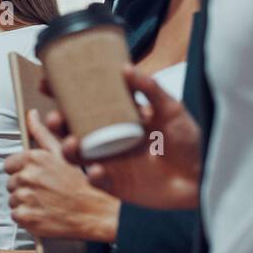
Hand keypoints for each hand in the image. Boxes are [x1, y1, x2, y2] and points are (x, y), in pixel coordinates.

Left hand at [3, 109, 120, 241]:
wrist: (96, 214)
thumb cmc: (82, 185)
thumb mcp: (64, 153)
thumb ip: (43, 133)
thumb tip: (31, 115)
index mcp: (34, 158)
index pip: (10, 164)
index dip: (22, 171)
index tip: (36, 177)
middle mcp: (27, 176)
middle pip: (11, 182)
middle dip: (25, 187)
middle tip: (46, 191)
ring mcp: (25, 197)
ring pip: (13, 199)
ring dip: (25, 202)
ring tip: (46, 203)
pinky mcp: (25, 216)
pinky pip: (16, 215)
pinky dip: (27, 217)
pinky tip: (43, 213)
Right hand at [48, 65, 202, 210]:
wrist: (204, 178)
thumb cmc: (189, 142)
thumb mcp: (171, 110)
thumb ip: (150, 90)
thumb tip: (125, 68)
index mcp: (118, 118)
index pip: (85, 103)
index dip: (63, 94)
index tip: (47, 82)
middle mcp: (109, 139)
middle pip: (72, 128)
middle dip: (58, 122)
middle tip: (56, 116)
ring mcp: (110, 162)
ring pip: (77, 154)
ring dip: (69, 148)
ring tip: (74, 143)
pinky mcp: (116, 185)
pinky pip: (96, 181)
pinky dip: (93, 176)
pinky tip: (98, 171)